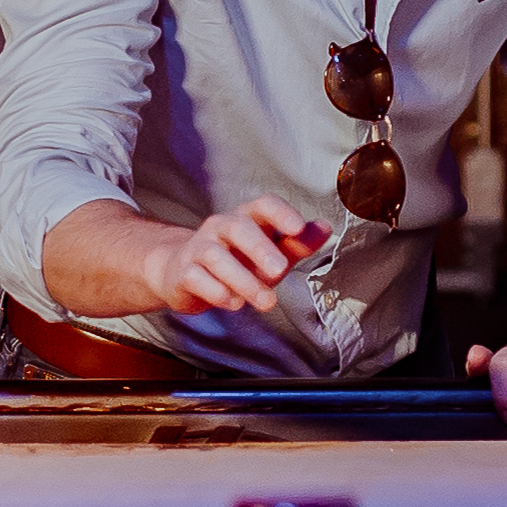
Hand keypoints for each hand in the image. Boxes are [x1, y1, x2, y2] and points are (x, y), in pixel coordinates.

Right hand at [136, 198, 328, 317]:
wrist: (182, 272)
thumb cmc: (235, 260)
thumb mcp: (269, 253)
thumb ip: (296, 243)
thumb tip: (325, 228)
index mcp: (246, 218)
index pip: (262, 205)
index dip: (280, 213)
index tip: (298, 228)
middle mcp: (220, 227)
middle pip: (237, 227)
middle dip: (259, 248)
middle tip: (279, 271)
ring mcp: (199, 248)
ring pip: (216, 256)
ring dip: (243, 279)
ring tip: (266, 301)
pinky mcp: (183, 272)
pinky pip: (196, 277)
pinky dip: (215, 291)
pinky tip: (233, 302)